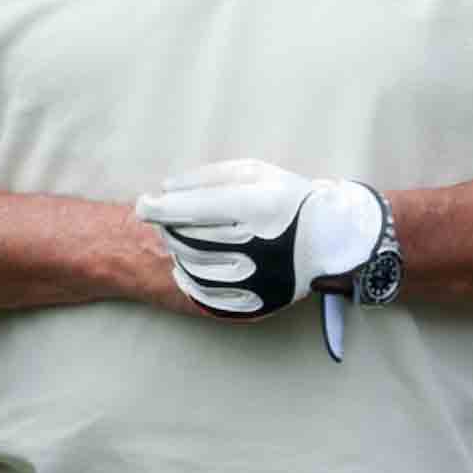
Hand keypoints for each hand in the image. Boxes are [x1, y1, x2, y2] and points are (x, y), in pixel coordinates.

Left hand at [136, 161, 393, 317]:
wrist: (330, 238)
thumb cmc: (287, 197)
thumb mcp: (254, 172)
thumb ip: (207, 177)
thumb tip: (164, 189)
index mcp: (257, 206)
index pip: (193, 208)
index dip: (160, 208)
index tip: (142, 205)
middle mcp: (258, 244)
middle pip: (189, 239)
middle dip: (168, 228)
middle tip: (164, 220)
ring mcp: (259, 276)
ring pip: (195, 267)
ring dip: (178, 253)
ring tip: (179, 240)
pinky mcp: (259, 300)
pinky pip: (209, 296)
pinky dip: (189, 282)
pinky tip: (184, 269)